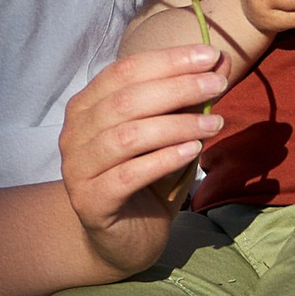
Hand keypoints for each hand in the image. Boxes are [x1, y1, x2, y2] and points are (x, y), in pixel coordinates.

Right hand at [58, 39, 225, 278]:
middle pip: (126, 100)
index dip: (168, 60)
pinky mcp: (90, 202)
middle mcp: (74, 133)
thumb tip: (221, 61)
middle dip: (178, 88)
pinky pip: (128, 175)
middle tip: (217, 86)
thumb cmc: (145, 178)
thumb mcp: (169, 133)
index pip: (125, 70)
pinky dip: (164, 159)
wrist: (123, 239)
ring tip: (214, 123)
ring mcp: (78, 169)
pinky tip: (193, 151)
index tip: (210, 56)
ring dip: (176, 125)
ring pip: (127, 137)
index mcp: (87, 105)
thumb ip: (188, 98)